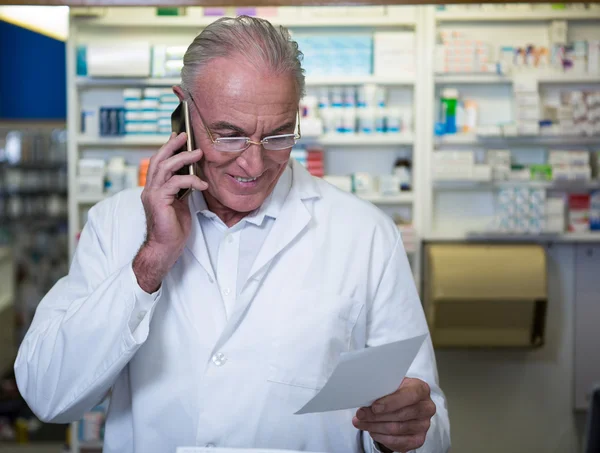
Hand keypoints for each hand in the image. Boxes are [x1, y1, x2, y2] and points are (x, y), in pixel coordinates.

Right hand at [133, 132, 206, 292]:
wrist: (165, 248)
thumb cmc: (173, 229)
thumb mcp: (180, 204)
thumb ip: (182, 190)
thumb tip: (193, 176)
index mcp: (154, 189)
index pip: (159, 163)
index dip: (168, 148)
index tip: (178, 137)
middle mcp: (150, 189)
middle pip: (159, 160)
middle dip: (172, 145)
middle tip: (185, 136)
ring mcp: (153, 194)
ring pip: (165, 168)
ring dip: (183, 158)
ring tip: (198, 154)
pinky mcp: (159, 201)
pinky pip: (175, 183)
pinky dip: (191, 180)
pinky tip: (203, 184)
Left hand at [352, 378, 435, 452]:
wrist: (403, 404)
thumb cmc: (396, 392)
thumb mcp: (391, 384)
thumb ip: (383, 388)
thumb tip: (366, 395)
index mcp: (421, 389)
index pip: (410, 395)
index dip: (391, 402)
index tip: (375, 407)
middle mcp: (426, 407)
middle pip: (401, 414)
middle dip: (377, 416)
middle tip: (361, 414)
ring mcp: (424, 425)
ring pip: (397, 429)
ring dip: (375, 427)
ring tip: (361, 422)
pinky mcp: (418, 439)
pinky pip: (398, 442)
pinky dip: (382, 437)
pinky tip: (372, 431)